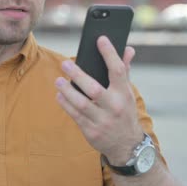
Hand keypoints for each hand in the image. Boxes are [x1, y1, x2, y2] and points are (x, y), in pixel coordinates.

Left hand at [55, 36, 142, 164]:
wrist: (127, 146)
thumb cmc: (124, 112)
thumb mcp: (127, 93)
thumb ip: (124, 71)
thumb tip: (127, 49)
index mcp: (124, 94)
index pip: (118, 70)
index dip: (109, 53)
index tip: (100, 39)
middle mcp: (114, 107)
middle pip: (94, 89)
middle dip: (78, 75)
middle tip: (65, 64)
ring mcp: (102, 121)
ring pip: (81, 104)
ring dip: (67, 91)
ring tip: (58, 81)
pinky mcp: (91, 131)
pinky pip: (75, 115)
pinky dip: (65, 104)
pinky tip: (60, 95)